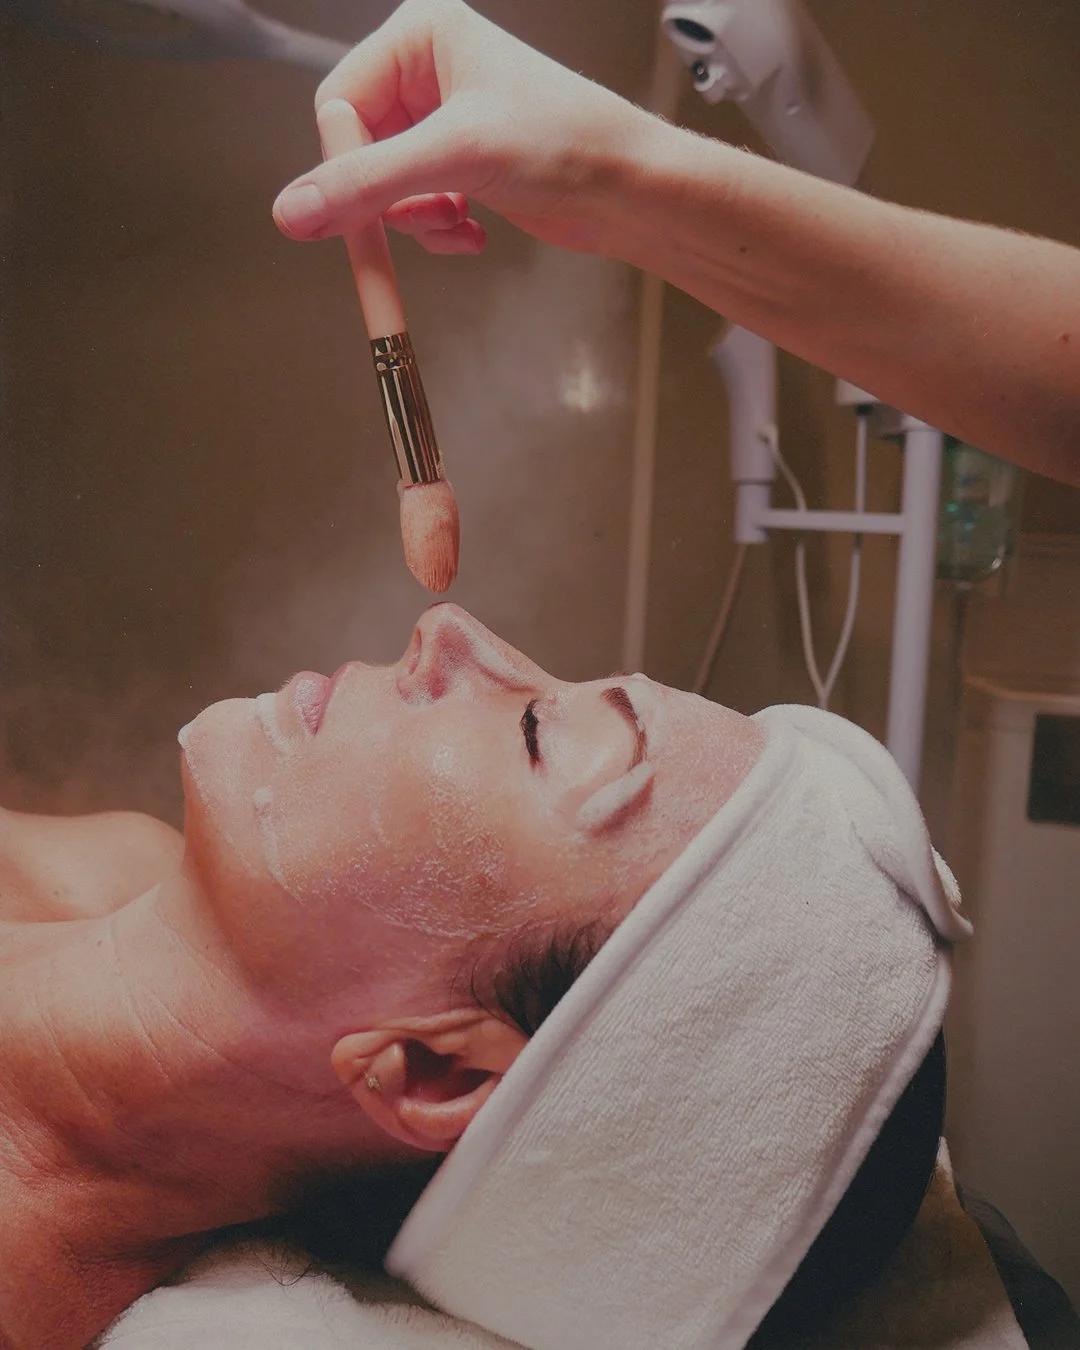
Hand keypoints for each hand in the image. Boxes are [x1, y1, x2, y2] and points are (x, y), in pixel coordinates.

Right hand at [272, 0, 654, 257]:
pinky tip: (473, 233)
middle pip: (358, 147)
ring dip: (416, 219)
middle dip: (388, 197)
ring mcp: (444, 121)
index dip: (345, 165)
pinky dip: (438, 228)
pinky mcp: (460, 165)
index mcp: (421, 35)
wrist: (630, 190)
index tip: (354, 217)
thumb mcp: (456, 156)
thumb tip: (292, 212)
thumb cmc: (568, 143)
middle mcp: (428, 71)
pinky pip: (416, 205)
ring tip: (457, 224)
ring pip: (386, 185)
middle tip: (413, 225)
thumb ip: (368, 183)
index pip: (339, 103)